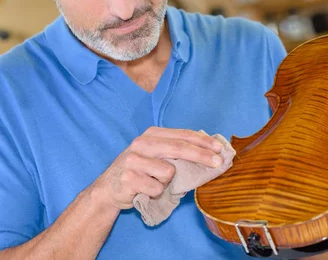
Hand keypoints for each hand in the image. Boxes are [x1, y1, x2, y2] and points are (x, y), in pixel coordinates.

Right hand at [95, 126, 223, 209]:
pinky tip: (144, 190)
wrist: (108, 189)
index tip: (219, 149)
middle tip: (218, 163)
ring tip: (154, 183)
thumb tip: (209, 155)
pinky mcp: (129, 178)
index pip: (182, 135)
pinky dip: (155, 193)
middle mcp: (141, 143)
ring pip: (168, 172)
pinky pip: (156, 188)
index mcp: (151, 134)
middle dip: (201, 156)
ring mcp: (134, 160)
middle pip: (179, 148)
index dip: (202, 142)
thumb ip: (176, 152)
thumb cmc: (139, 171)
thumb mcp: (156, 156)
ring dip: (167, 183)